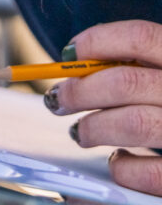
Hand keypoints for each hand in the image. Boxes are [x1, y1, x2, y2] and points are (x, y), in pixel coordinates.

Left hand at [44, 20, 161, 195]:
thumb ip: (136, 65)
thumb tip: (76, 62)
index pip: (140, 36)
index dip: (98, 41)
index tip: (68, 55)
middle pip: (126, 82)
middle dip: (80, 91)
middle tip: (58, 100)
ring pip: (135, 123)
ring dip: (94, 128)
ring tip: (80, 132)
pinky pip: (154, 172)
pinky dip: (125, 167)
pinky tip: (118, 161)